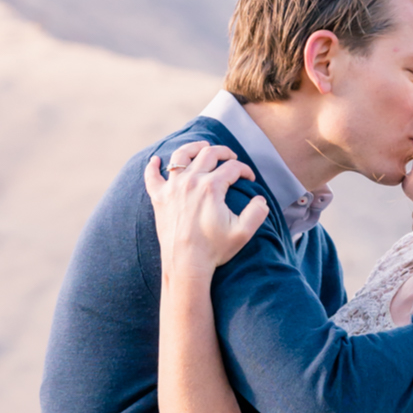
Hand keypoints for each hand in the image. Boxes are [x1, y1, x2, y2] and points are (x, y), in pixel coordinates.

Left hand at [145, 143, 268, 278]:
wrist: (186, 265)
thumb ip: (257, 213)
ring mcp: (172, 188)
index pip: (233, 168)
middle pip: (209, 154)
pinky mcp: (159, 199)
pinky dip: (152, 166)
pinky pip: (152, 176)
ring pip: (181, 156)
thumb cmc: (214, 250)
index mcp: (212, 187)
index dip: (245, 170)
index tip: (249, 179)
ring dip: (194, 147)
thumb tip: (261, 199)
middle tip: (231, 158)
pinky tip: (155, 160)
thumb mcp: (243, 233)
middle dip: (224, 152)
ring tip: (202, 147)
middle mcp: (190, 181)